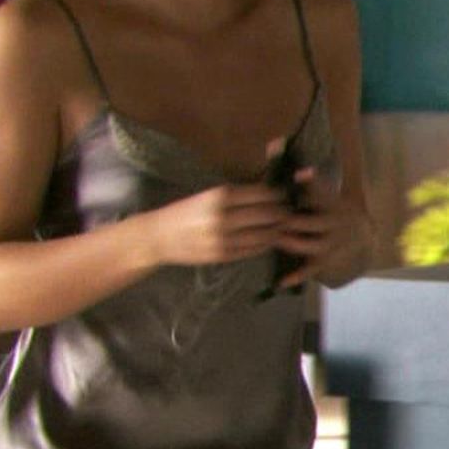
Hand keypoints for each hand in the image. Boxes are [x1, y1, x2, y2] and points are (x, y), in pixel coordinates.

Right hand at [141, 182, 288, 267]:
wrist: (159, 237)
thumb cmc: (185, 212)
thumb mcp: (208, 196)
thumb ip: (235, 195)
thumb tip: (267, 192)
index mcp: (220, 196)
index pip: (261, 194)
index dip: (278, 195)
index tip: (285, 194)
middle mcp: (223, 217)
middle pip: (267, 214)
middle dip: (282, 213)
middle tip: (289, 211)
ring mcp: (224, 239)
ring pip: (264, 234)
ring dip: (277, 230)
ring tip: (283, 226)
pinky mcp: (223, 255)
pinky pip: (253, 250)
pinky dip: (265, 244)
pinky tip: (268, 239)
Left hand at [272, 166, 363, 288]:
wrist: (365, 239)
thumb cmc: (338, 212)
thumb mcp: (333, 194)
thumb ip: (315, 182)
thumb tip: (298, 166)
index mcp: (335, 204)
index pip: (323, 191)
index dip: (312, 182)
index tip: (299, 174)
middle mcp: (335, 224)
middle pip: (313, 222)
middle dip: (293, 220)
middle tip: (274, 217)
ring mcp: (332, 244)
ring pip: (312, 245)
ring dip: (293, 243)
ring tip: (276, 239)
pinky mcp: (327, 261)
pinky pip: (311, 270)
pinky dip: (297, 276)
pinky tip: (281, 281)